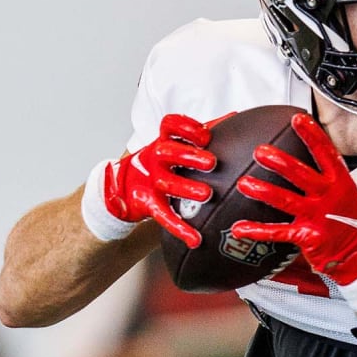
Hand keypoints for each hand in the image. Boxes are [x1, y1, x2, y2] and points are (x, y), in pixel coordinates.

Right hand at [81, 114, 216, 246]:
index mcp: (164, 140)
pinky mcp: (147, 203)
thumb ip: (202, 133)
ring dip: (186, 189)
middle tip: (211, 163)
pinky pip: (164, 216)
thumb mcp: (176, 144)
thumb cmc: (160, 162)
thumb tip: (235, 117)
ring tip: (206, 194)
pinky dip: (180, 229)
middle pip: (167, 151)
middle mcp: (155, 158)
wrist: (122, 186)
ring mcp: (150, 181)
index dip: (186, 127)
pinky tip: (196, 239)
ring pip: (166, 183)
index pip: (170, 125)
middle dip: (189, 155)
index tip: (205, 134)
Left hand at [231, 113, 356, 310]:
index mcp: (339, 182)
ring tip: (244, 183)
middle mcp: (329, 197)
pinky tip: (240, 227)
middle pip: (302, 174)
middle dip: (280, 162)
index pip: (326, 153)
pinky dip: (257, 230)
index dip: (312, 135)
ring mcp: (318, 217)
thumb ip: (327, 174)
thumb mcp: (346, 192)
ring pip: (287, 201)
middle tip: (260, 151)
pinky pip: (278, 232)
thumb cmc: (348, 220)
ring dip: (264, 192)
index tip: (298, 119)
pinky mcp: (308, 237)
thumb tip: (310, 151)